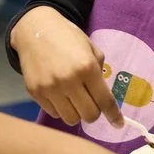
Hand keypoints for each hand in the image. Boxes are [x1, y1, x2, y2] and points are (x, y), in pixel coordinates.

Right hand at [12, 8, 122, 126]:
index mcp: (87, 68)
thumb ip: (99, 71)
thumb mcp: (90, 48)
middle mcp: (69, 80)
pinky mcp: (35, 92)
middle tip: (91, 102)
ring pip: (71, 119)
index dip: (114, 116)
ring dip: (77, 113)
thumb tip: (103, 95)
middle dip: (94, 112)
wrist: (35, 28)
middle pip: (89, 115)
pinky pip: (54, 113)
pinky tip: (60, 95)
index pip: (105, 101)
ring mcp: (50, 88)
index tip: (118, 124)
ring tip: (74, 99)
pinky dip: (60, 109)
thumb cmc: (67, 37)